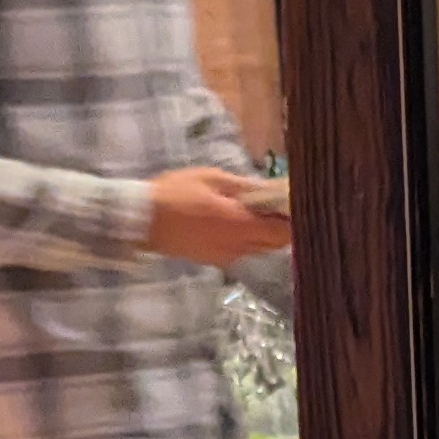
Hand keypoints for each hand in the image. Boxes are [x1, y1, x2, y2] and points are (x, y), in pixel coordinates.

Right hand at [148, 167, 289, 267]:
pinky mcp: (214, 260)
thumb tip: (273, 190)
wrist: (142, 220)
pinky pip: (242, 251)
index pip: (284, 232)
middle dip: (284, 227)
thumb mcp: (212, 179)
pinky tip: (239, 223)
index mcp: (241, 225)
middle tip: (283, 206)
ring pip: (260, 249)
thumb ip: (246, 187)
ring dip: (266, 234)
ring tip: (262, 212)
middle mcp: (239, 247)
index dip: (295, 220)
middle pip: (276, 243)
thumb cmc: (175, 193)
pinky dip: (248, 239)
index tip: (297, 204)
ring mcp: (227, 257)